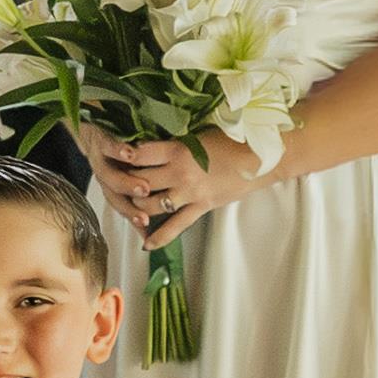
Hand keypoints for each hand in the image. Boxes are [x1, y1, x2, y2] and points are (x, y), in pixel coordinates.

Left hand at [81, 127, 265, 249]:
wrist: (264, 155)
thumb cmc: (234, 137)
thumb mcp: (200, 132)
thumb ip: (176, 141)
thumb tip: (152, 140)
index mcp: (178, 149)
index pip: (138, 153)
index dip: (122, 155)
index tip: (113, 155)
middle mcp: (179, 172)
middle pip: (138, 182)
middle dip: (123, 184)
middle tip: (113, 184)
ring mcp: (190, 192)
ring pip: (150, 206)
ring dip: (135, 208)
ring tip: (126, 208)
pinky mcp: (202, 206)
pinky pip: (176, 226)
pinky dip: (159, 237)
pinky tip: (146, 244)